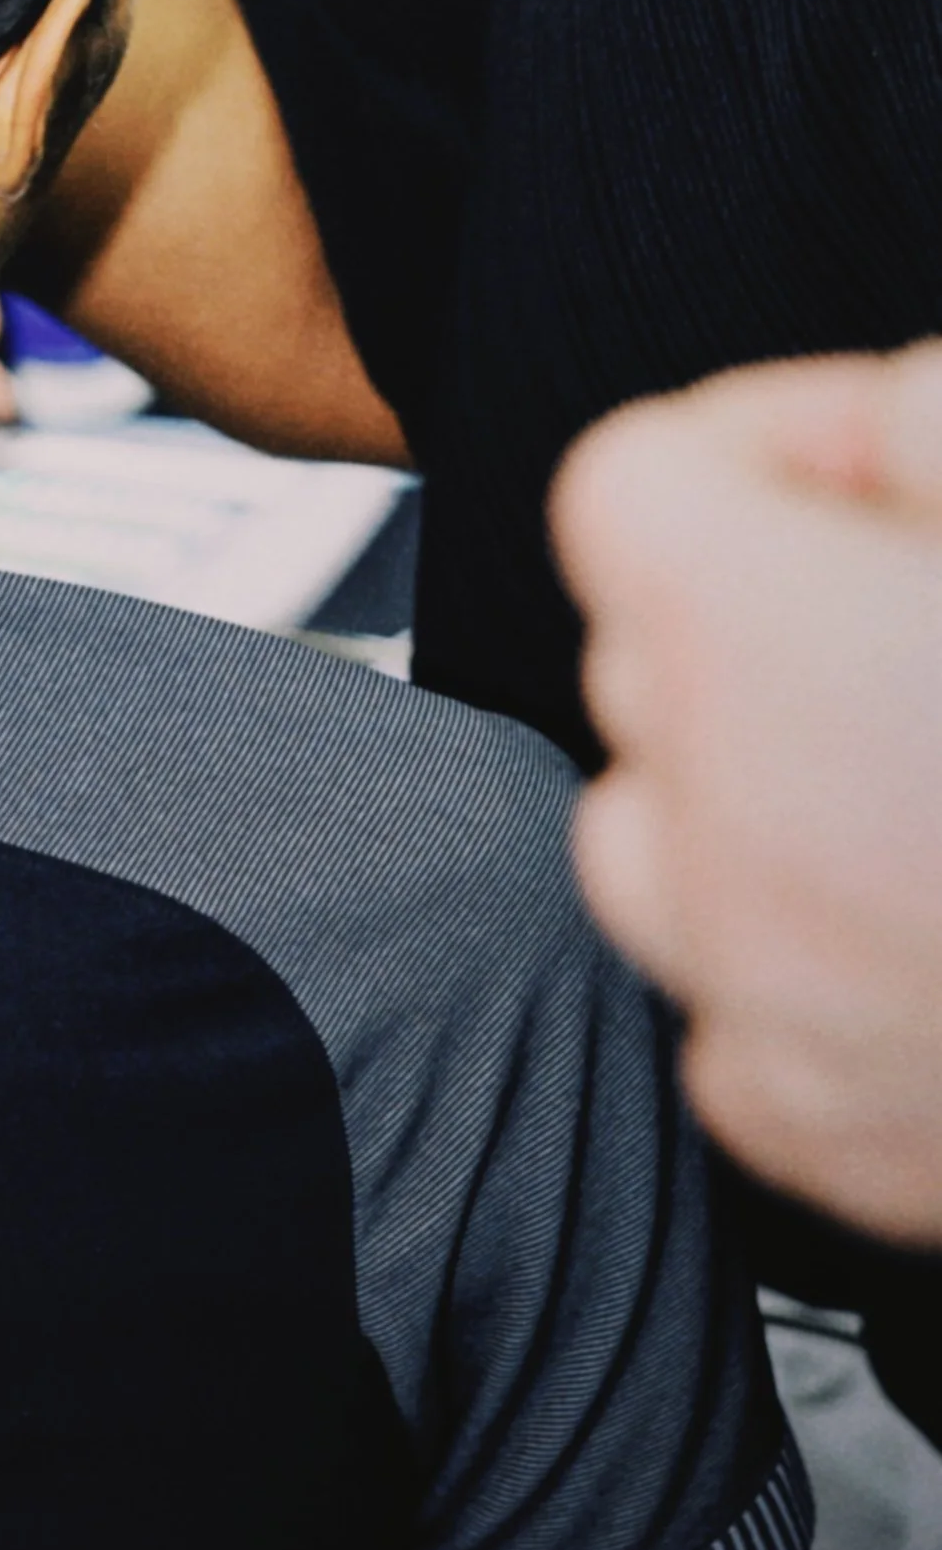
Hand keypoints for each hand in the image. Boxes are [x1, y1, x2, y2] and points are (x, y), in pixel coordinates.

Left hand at [555, 345, 941, 1240]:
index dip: (775, 453)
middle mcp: (711, 818)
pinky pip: (752, 1025)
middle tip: (936, 631)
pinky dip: (828, 983)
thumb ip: (933, 419)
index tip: (886, 476)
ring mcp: (759, 992)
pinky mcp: (821, 1130)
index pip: (637, 484)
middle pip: (653, 664)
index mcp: (747, 629)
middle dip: (775, 623)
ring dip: (774, 806)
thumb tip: (890, 429)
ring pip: (671, 850)